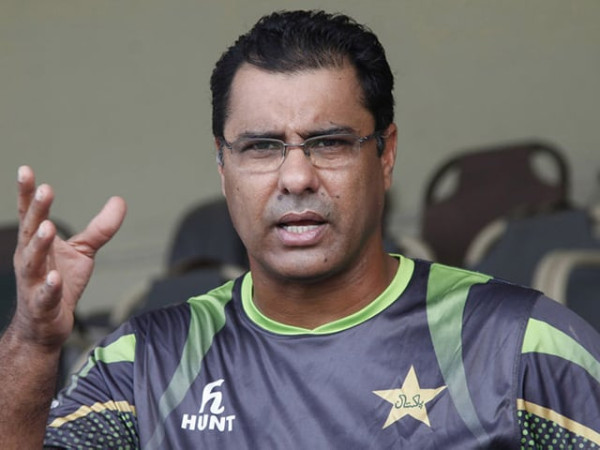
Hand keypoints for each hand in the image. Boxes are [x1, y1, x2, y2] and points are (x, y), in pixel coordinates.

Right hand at [11, 166, 126, 350]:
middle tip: (45, 190)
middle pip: (31, 232)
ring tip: (48, 227)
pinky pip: (45, 295)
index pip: (31, 215)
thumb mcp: (83, 251)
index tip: (26, 170)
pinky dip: (48, 287)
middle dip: (36, 210)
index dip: (27, 193)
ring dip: (39, 244)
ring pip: (33, 262)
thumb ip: (99, 228)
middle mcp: (30, 259)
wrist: (46, 324)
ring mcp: (34, 283)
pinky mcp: (43, 305)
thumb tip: (120, 201)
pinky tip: (54, 277)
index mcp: (37, 243)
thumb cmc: (60, 283)